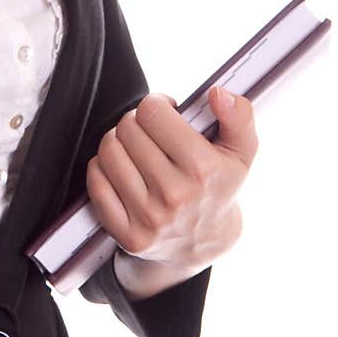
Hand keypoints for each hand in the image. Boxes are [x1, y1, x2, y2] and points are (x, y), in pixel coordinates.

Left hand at [85, 87, 258, 283]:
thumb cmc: (218, 187)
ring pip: (108, 151)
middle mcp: (175, 195)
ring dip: (118, 142)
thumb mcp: (240, 151)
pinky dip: (103, 169)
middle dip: (136, 123)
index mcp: (202, 169)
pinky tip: (123, 171)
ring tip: (136, 150)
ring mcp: (149, 217)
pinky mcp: (128, 234)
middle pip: (127, 128)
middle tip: (150, 133)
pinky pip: (96, 181)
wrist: (206, 242)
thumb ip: (238, 116)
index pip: (152, 112)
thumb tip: (218, 94)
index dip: (156, 105)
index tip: (164, 114)